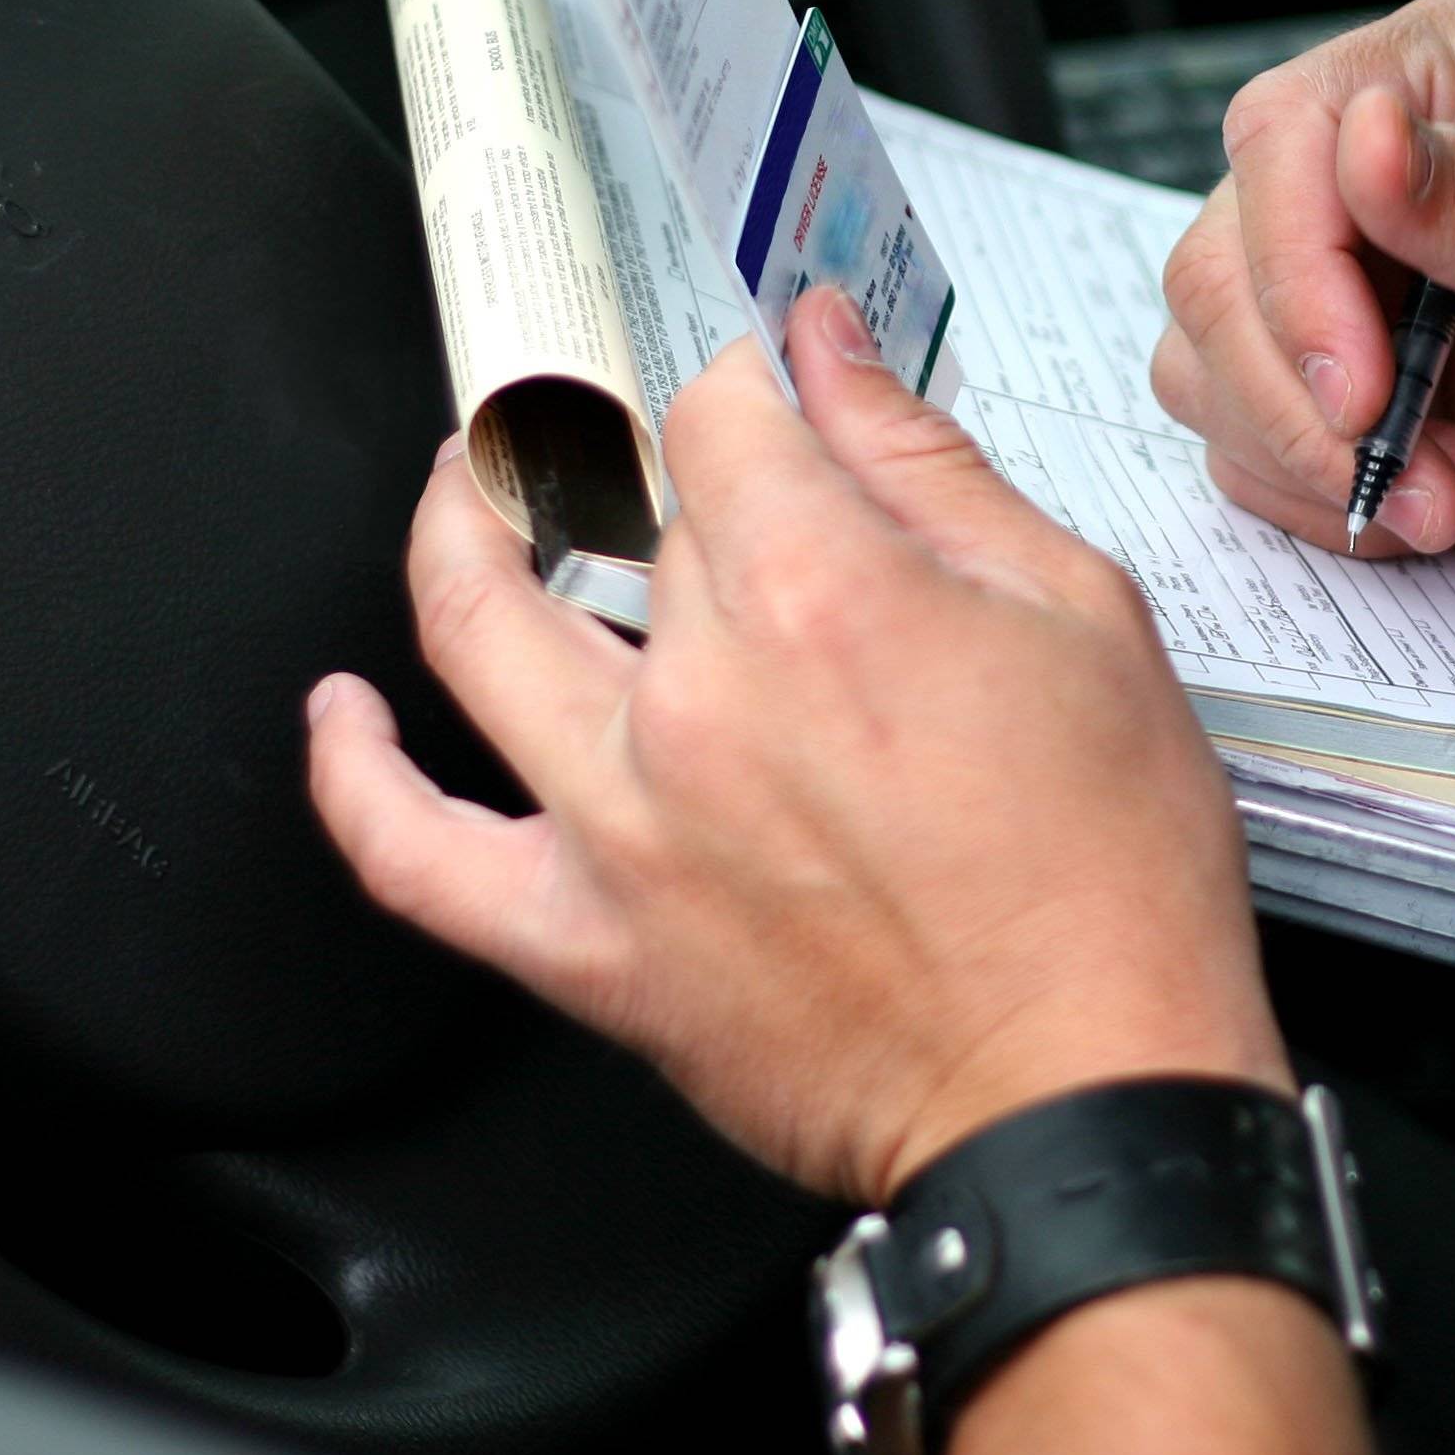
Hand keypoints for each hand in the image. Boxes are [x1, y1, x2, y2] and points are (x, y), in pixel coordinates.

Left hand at [304, 290, 1286, 1206]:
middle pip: (629, 520)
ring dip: (453, 531)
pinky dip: (355, 776)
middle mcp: (697, 700)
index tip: (767, 389)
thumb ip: (931, 470)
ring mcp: (622, 825)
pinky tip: (347, 717)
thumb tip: (832, 355)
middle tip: (690, 466)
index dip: (743, 379)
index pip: (718, 414)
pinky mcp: (588, 947)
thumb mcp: (1079, 620)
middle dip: (666, 472)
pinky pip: (412, 857)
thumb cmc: (1107, 885)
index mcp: (821, 598)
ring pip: (473, 630)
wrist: (1086, 1098)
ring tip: (465, 493)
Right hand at [1153, 0, 1454, 586]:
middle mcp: (1371, 163)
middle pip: (1220, 263)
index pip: (1285, 139)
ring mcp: (1337, 273)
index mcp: (1451, 76)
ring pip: (1209, 360)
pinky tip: (1439, 501)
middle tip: (1420, 466)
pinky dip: (1325, 495)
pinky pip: (1239, 437)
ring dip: (1322, 459)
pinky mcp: (1326, 374)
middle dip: (1308, 398)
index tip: (1365, 389)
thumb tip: (1363, 137)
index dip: (1298, 275)